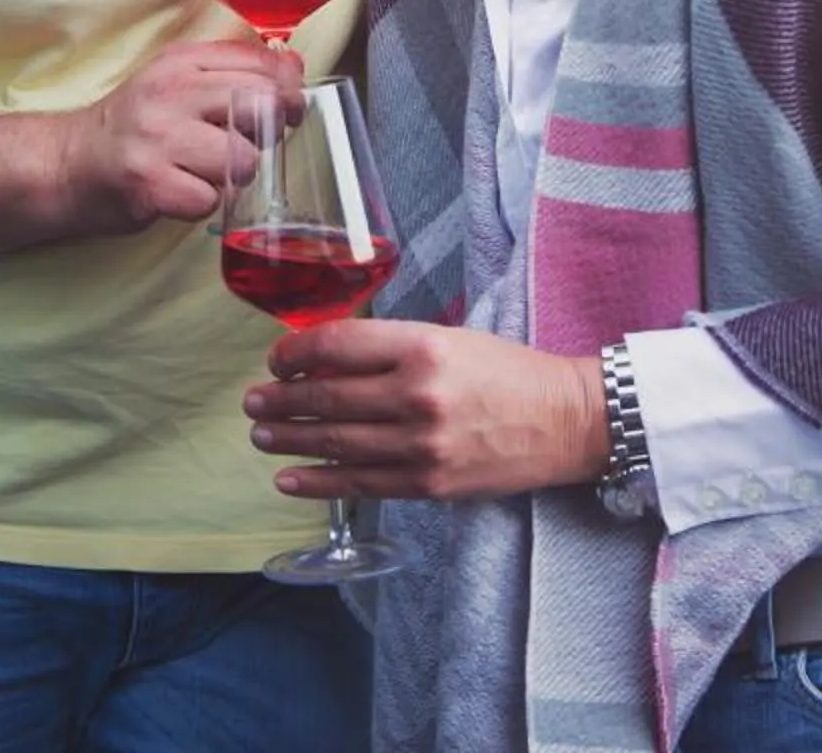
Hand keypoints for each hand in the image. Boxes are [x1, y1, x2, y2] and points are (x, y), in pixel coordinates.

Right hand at [55, 40, 302, 233]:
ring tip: (207, 172)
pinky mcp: (150, 183)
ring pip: (244, 158)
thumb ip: (235, 73)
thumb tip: (293, 67)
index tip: (285, 109)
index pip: (261, 63)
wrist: (68, 164)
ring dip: (236, 175)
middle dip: (267, 134)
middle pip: (262, 106)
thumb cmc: (134, 127)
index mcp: (181, 61)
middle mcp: (171, 92)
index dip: (286, 90)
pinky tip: (183, 193)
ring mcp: (159, 137)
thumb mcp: (179, 82)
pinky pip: (212, 199)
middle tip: (243, 144)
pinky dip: (205, 203)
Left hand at [244, 322, 606, 501]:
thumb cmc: (510, 371)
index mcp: (424, 346)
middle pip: (327, 397)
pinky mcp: (429, 485)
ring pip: (336, 443)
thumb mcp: (452, 337)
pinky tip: (291, 478)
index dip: (296, 353)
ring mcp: (422, 446)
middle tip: (253, 401)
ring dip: (289, 440)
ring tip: (262, 435)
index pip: (338, 345)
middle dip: (281, 400)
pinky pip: (360, 484)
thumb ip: (392, 348)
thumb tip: (327, 360)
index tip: (278, 360)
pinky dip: (319, 482)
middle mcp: (418, 395)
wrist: (567, 420)